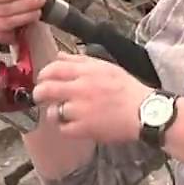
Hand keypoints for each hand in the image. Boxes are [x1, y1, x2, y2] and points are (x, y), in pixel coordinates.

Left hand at [30, 51, 152, 143]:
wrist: (145, 112)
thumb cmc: (128, 90)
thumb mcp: (106, 67)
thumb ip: (80, 60)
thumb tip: (59, 55)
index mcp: (86, 71)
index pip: (53, 69)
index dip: (43, 75)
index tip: (44, 80)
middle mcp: (80, 89)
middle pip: (45, 90)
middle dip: (39, 95)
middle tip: (41, 98)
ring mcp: (81, 110)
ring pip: (52, 111)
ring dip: (54, 113)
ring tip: (63, 114)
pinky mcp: (84, 128)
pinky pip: (63, 129)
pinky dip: (65, 128)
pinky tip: (73, 125)